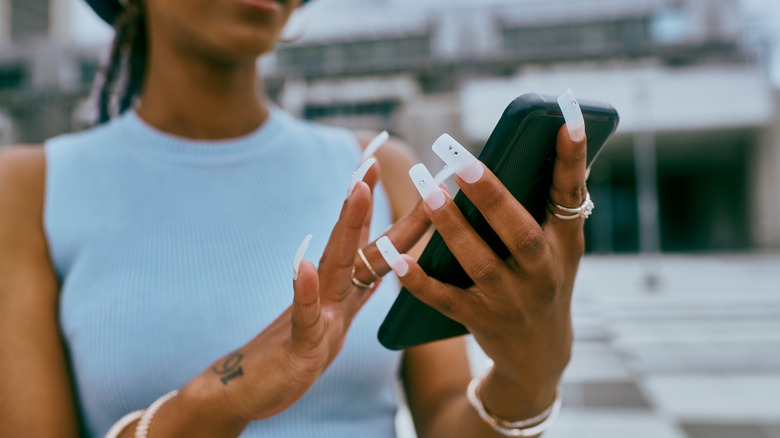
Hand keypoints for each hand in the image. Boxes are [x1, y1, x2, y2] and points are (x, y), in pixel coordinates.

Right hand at [183, 162, 431, 424]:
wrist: (250, 388)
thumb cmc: (298, 353)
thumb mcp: (338, 317)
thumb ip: (359, 285)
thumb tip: (388, 259)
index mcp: (344, 290)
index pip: (369, 243)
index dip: (389, 209)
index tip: (393, 168)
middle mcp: (330, 293)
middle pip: (358, 243)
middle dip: (369, 200)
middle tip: (376, 159)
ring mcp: (315, 315)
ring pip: (334, 265)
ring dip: (346, 226)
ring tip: (357, 189)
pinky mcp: (300, 345)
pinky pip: (305, 317)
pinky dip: (304, 292)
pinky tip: (301, 266)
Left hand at [384, 123, 587, 406]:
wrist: (540, 356)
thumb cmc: (544, 283)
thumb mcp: (559, 250)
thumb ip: (545, 207)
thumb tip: (535, 147)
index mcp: (565, 245)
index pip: (572, 197)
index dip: (573, 160)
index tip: (568, 118)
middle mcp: (543, 273)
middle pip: (520, 233)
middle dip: (492, 196)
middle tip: (461, 161)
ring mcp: (512, 301)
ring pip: (480, 263)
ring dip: (452, 228)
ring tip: (428, 191)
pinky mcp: (481, 321)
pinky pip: (446, 300)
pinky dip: (420, 281)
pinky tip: (398, 259)